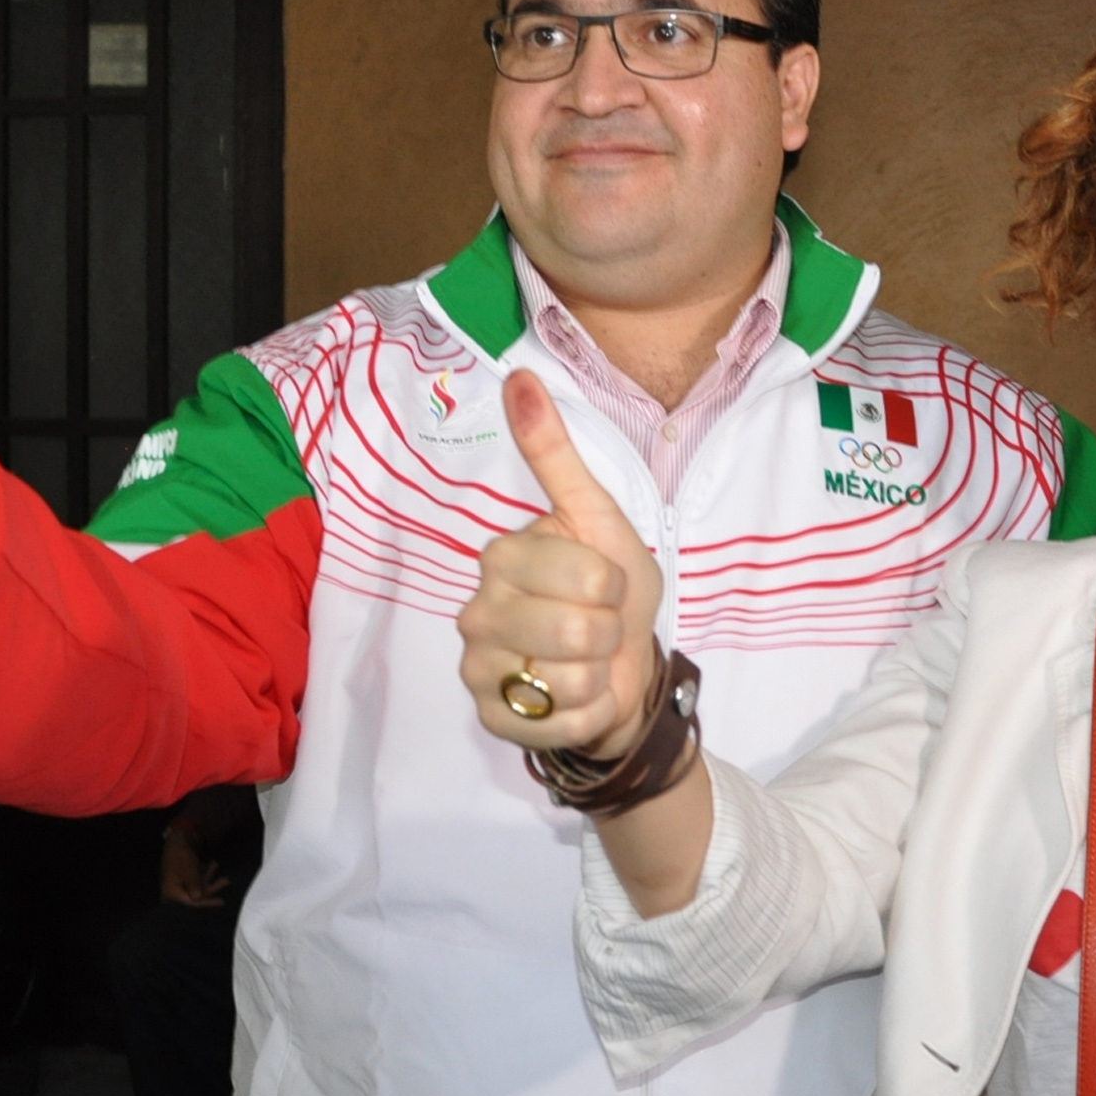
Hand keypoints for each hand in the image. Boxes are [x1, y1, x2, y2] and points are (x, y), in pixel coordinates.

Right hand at [160, 828, 230, 907]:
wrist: (175, 838)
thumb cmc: (181, 855)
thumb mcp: (189, 871)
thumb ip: (195, 887)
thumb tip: (198, 899)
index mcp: (171, 892)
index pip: (191, 902)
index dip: (207, 902)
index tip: (222, 902)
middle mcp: (172, 890)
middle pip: (196, 894)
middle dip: (211, 886)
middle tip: (226, 880)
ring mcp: (178, 883)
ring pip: (197, 885)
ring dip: (208, 876)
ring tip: (215, 865)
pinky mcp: (182, 876)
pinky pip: (195, 879)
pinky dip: (204, 873)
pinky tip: (211, 864)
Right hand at [457, 371, 661, 758]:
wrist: (619, 667)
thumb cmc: (608, 589)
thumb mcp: (596, 517)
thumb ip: (554, 453)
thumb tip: (520, 374)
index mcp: (501, 555)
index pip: (588, 575)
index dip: (615, 585)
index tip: (603, 583)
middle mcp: (476, 610)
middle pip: (579, 629)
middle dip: (609, 633)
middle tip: (596, 626)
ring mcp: (478, 669)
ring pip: (572, 678)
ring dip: (601, 673)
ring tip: (586, 661)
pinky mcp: (491, 719)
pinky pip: (566, 721)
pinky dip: (591, 713)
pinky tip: (578, 698)